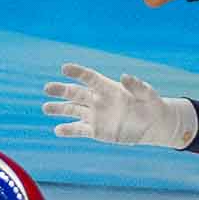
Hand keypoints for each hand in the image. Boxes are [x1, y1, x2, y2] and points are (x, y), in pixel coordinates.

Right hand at [42, 63, 195, 146]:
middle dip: (61, 91)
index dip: (77, 73)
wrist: (152, 125)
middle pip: (76, 93)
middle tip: (47, 88)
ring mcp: (95, 116)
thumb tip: (124, 76)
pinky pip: (79, 130)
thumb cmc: (151, 104)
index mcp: (108, 87)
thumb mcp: (148, 94)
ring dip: (59, 109)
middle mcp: (98, 100)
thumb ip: (136, 85)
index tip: (64, 68)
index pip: (89, 78)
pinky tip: (58, 130)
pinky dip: (69, 130)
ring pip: (73, 111)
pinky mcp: (96, 131)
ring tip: (46, 108)